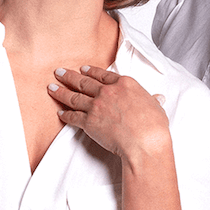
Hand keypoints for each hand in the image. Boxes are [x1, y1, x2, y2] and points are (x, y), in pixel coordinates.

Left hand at [48, 65, 169, 162]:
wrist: (144, 141)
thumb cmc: (153, 125)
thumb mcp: (156, 107)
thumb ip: (153, 100)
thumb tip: (158, 98)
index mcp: (124, 84)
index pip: (103, 75)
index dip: (91, 71)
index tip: (83, 69)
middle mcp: (108, 92)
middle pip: (84, 81)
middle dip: (69, 76)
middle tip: (58, 72)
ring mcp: (97, 105)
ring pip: (74, 96)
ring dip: (61, 92)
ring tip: (51, 87)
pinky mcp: (89, 122)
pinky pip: (73, 116)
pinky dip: (65, 114)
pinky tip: (59, 112)